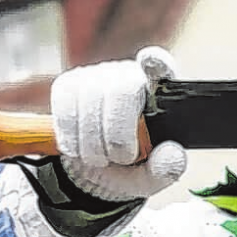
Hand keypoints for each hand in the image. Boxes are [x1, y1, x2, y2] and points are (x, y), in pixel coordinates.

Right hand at [51, 46, 186, 201]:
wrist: (96, 170)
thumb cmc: (132, 167)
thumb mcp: (152, 176)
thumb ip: (166, 168)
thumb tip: (172, 151)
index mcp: (160, 94)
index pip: (160, 67)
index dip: (155, 62)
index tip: (150, 60)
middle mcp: (129, 76)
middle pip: (121, 91)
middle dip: (116, 134)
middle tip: (119, 159)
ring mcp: (97, 77)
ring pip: (89, 99)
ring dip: (91, 142)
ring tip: (100, 159)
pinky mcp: (69, 84)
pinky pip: (64, 106)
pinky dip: (70, 135)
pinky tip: (80, 148)